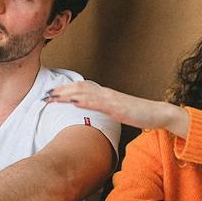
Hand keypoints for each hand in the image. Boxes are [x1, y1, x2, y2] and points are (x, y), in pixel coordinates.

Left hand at [44, 80, 175, 132]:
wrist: (157, 113)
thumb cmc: (137, 113)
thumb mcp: (115, 110)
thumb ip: (100, 106)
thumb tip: (83, 105)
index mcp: (105, 93)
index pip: (80, 87)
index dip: (64, 89)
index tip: (50, 93)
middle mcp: (106, 93)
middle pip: (79, 88)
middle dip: (61, 91)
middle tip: (44, 95)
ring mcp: (112, 99)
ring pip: (86, 94)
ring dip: (68, 95)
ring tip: (53, 98)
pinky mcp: (118, 108)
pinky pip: (100, 104)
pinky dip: (86, 102)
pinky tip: (75, 103)